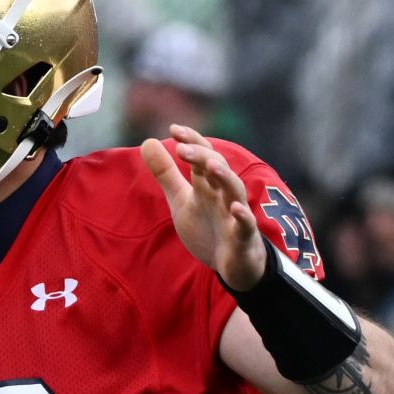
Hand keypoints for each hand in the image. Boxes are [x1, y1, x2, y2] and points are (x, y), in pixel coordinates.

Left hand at [140, 125, 265, 290]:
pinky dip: (243, 216)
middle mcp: (223, 195)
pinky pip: (245, 225)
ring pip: (235, 191)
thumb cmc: (208, 227)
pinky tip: (236, 209)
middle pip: (218, 169)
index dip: (191, 142)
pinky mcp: (243, 238)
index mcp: (208, 185)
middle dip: (202, 157)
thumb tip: (148, 141)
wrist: (232, 264)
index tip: (173, 129)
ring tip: (211, 166)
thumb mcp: (181, 199)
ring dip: (225, 177)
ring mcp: (235, 215)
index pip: (203, 156)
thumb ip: (166, 174)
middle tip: (180, 149)